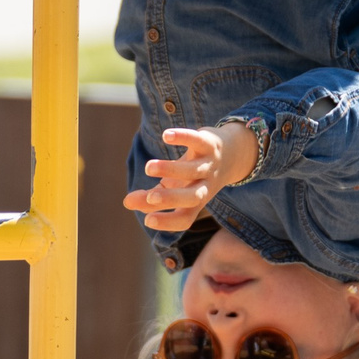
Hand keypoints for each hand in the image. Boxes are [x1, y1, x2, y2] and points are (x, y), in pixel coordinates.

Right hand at [123, 123, 258, 231]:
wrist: (232, 153)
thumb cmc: (195, 177)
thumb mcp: (173, 188)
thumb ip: (150, 197)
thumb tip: (126, 202)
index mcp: (195, 202)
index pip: (185, 218)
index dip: (168, 222)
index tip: (147, 220)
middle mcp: (205, 185)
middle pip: (193, 198)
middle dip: (172, 198)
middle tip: (151, 196)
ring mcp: (209, 164)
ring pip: (193, 170)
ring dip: (170, 170)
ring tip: (149, 168)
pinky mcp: (210, 143)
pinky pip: (198, 141)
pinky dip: (183, 137)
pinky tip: (166, 136)